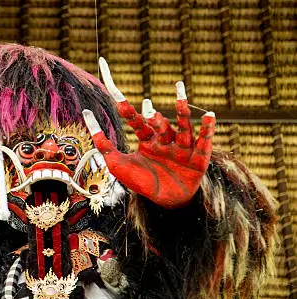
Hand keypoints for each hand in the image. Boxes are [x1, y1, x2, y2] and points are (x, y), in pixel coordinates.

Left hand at [83, 58, 215, 208]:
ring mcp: (182, 148)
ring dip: (182, 111)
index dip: (127, 110)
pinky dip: (207, 129)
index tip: (116, 96)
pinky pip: (204, 142)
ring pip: (183, 127)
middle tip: (147, 108)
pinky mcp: (198, 158)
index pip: (136, 122)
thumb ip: (105, 146)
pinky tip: (209, 115)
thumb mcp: (119, 165)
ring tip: (180, 95)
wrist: (167, 203)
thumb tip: (88, 120)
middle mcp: (166, 141)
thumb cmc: (143, 183)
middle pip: (160, 124)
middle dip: (154, 116)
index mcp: (148, 141)